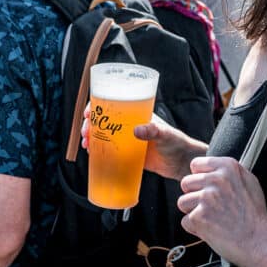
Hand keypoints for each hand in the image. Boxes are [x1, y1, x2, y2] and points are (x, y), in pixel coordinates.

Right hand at [81, 106, 203, 180]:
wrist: (182, 162)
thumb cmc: (176, 142)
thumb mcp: (165, 134)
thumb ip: (152, 130)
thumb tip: (136, 130)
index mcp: (137, 114)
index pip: (113, 104)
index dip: (97, 106)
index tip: (87, 113)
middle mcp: (129, 125)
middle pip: (104, 120)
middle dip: (90, 124)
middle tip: (85, 132)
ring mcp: (128, 140)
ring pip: (104, 135)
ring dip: (92, 137)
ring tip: (86, 144)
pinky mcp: (128, 155)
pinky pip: (109, 151)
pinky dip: (99, 151)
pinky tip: (92, 155)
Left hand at [177, 156, 266, 266]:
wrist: (260, 241)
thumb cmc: (255, 214)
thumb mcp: (249, 182)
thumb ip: (229, 171)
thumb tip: (211, 168)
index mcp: (228, 166)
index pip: (196, 164)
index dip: (200, 178)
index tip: (210, 189)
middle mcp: (216, 179)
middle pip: (186, 183)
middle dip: (194, 196)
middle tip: (211, 207)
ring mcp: (207, 198)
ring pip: (183, 202)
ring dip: (193, 212)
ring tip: (212, 219)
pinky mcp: (199, 217)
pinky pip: (185, 221)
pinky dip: (196, 229)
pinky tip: (212, 230)